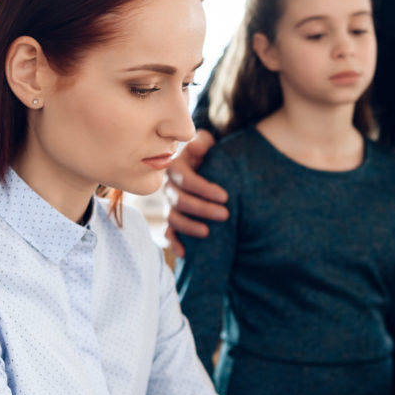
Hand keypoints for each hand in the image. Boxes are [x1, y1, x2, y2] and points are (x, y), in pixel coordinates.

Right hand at [163, 130, 226, 257]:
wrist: (206, 168)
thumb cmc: (208, 155)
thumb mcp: (206, 144)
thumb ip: (202, 141)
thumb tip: (198, 146)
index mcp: (176, 167)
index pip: (184, 178)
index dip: (203, 188)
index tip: (225, 196)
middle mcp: (169, 187)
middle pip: (179, 201)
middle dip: (202, 209)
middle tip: (225, 215)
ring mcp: (169, 205)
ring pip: (172, 218)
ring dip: (189, 227)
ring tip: (208, 234)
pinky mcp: (173, 220)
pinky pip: (169, 233)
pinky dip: (175, 243)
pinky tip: (186, 253)